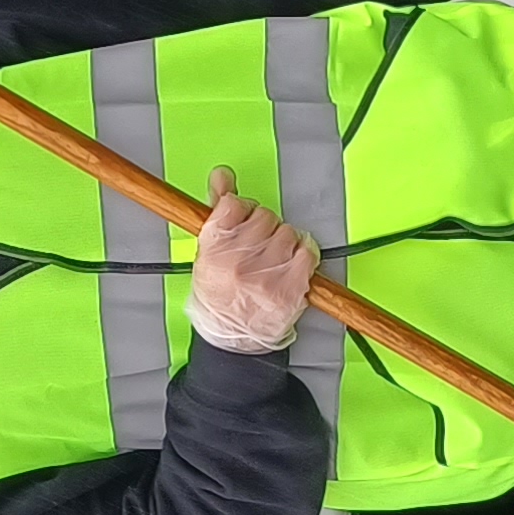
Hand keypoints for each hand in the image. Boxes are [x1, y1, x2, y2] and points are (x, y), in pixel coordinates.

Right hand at [187, 166, 317, 353]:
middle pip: (265, 216)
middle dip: (264, 228)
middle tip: (258, 248)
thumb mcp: (207, 253)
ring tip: (272, 260)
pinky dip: (303, 254)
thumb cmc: (218, 296)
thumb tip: (223, 175)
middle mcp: (238, 259)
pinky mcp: (291, 286)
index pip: (234, 204)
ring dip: (284, 242)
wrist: (231, 339)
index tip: (244, 221)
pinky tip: (291, 265)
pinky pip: (307, 250)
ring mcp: (266, 273)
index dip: (243, 210)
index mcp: (213, 248)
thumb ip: (217, 210)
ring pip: (287, 231)